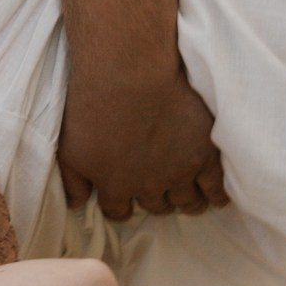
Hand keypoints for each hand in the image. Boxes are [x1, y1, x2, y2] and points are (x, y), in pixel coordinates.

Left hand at [57, 64, 226, 219]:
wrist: (129, 74)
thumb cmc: (92, 106)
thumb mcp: (69, 149)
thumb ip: (72, 182)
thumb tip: (75, 206)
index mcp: (116, 187)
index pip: (119, 212)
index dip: (122, 207)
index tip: (126, 200)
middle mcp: (149, 187)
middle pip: (156, 206)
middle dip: (157, 201)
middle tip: (161, 191)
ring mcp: (179, 172)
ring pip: (188, 202)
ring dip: (188, 203)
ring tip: (192, 200)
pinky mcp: (205, 155)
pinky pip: (217, 188)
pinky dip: (217, 195)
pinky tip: (217, 195)